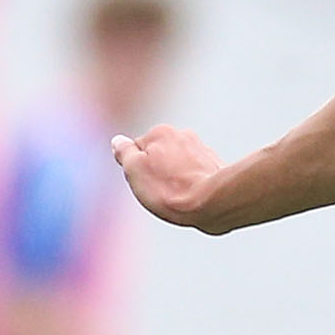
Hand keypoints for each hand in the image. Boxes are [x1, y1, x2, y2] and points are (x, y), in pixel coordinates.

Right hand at [113, 124, 227, 231]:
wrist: (212, 203)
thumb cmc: (170, 189)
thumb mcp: (134, 170)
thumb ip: (124, 153)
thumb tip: (118, 142)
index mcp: (161, 132)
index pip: (137, 150)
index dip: (137, 169)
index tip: (145, 181)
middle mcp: (183, 135)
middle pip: (160, 156)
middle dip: (158, 171)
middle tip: (161, 190)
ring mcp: (202, 149)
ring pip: (180, 165)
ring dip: (177, 178)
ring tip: (179, 195)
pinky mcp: (216, 165)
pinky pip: (196, 174)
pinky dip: (193, 183)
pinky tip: (195, 195)